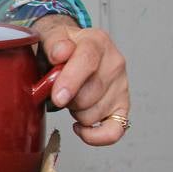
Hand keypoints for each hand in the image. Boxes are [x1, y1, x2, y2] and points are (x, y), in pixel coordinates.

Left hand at [31, 15, 129, 144]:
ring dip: (74, 112)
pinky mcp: (122, 105)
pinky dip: (94, 135)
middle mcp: (114, 62)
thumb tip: (60, 52)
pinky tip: (79, 127)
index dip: (71, 81)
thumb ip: (53, 42)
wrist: (69, 49)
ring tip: (70, 97)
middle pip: (89, 93)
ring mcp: (121, 85)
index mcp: (97, 41)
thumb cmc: (58, 47)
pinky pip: (114, 131)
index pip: (88, 61)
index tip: (58, 97)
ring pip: (94, 114)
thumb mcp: (50, 36)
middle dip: (66, 98)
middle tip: (57, 89)